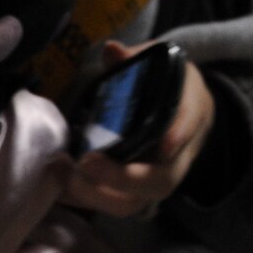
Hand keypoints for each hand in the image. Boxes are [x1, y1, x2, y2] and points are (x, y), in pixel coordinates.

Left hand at [61, 41, 216, 218]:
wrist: (185, 108)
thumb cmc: (169, 84)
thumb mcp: (159, 63)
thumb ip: (135, 58)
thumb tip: (112, 49)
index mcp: (190, 112)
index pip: (190, 124)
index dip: (179, 134)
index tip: (165, 144)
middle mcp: (179, 154)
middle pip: (162, 180)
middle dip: (123, 178)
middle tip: (87, 162)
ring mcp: (158, 176)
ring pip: (138, 201)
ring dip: (99, 195)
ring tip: (65, 176)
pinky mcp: (137, 189)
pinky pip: (116, 203)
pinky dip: (87, 199)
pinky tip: (61, 186)